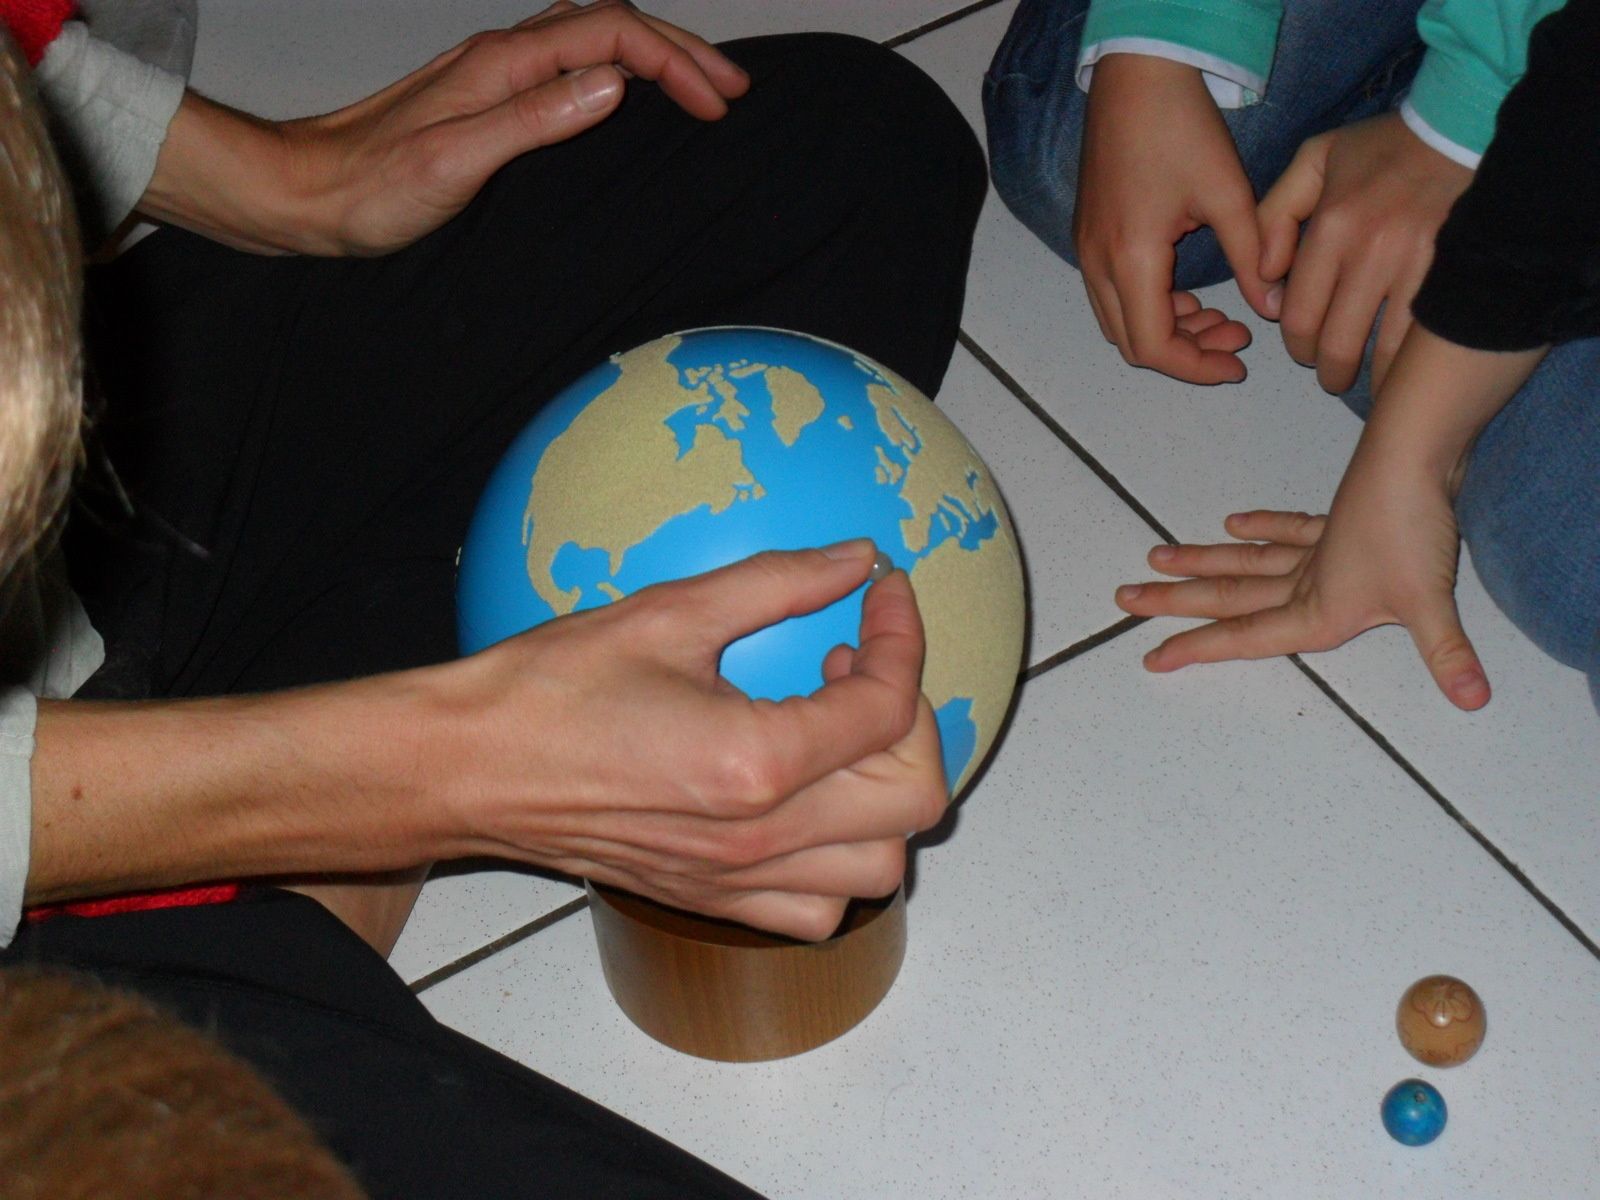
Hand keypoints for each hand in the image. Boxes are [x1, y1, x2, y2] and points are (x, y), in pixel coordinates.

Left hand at [141, 0, 749, 254]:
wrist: (302, 194)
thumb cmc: (368, 190)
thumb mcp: (456, 162)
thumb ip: (536, 120)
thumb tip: (616, 85)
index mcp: (503, 64)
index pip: (613, 34)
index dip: (676, 61)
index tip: (719, 105)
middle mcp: (501, 56)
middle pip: (610, 23)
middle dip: (680, 48)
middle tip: (732, 89)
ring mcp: (493, 73)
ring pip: (591, 38)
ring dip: (652, 54)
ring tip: (699, 87)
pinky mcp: (485, 98)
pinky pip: (568, 63)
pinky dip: (616, 70)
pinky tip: (627, 98)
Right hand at [430, 542, 947, 940]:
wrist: (468, 768)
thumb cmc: (551, 688)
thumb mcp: (670, 614)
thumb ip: (778, 583)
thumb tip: (856, 559)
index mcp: (757, 762)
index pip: (888, 707)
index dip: (903, 639)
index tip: (882, 595)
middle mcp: (761, 837)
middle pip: (912, 798)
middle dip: (910, 721)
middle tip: (857, 668)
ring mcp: (738, 881)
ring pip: (880, 868)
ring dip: (883, 796)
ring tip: (830, 734)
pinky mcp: (712, 902)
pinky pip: (819, 911)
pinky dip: (838, 862)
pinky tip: (802, 801)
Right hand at [1075, 54, 1273, 383]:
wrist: (1136, 77)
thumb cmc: (1180, 127)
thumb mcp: (1229, 194)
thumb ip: (1252, 256)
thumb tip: (1269, 306)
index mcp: (1132, 258)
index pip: (1155, 346)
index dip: (1196, 367)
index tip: (1238, 363)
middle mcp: (1098, 263)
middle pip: (1132, 343)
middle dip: (1185, 352)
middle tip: (1236, 338)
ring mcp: (1087, 251)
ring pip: (1120, 322)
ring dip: (1167, 330)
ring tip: (1219, 315)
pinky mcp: (1089, 236)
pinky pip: (1113, 295)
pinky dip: (1149, 307)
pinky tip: (1187, 292)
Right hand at [1116, 483, 1489, 708]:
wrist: (1416, 457)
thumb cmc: (1414, 529)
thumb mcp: (1431, 601)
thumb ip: (1447, 653)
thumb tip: (1473, 699)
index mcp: (1315, 610)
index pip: (1242, 636)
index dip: (1195, 649)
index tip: (1151, 657)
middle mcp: (1304, 582)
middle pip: (1226, 596)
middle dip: (1173, 601)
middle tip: (1126, 598)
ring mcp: (1316, 549)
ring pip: (1244, 562)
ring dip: (1200, 562)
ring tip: (1157, 557)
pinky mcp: (1334, 521)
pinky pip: (1288, 530)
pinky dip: (1262, 528)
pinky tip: (1236, 523)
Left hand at [1258, 113, 1471, 394]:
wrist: (1464, 128)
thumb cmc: (1384, 147)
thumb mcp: (1314, 161)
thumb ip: (1275, 216)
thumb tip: (1264, 277)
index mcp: (1333, 226)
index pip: (1299, 314)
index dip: (1297, 346)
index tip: (1304, 353)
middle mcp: (1372, 250)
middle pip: (1338, 342)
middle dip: (1330, 370)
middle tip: (1333, 375)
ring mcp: (1418, 264)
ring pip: (1385, 349)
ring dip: (1372, 375)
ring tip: (1369, 380)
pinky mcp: (1455, 272)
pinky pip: (1426, 336)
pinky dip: (1412, 361)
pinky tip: (1406, 368)